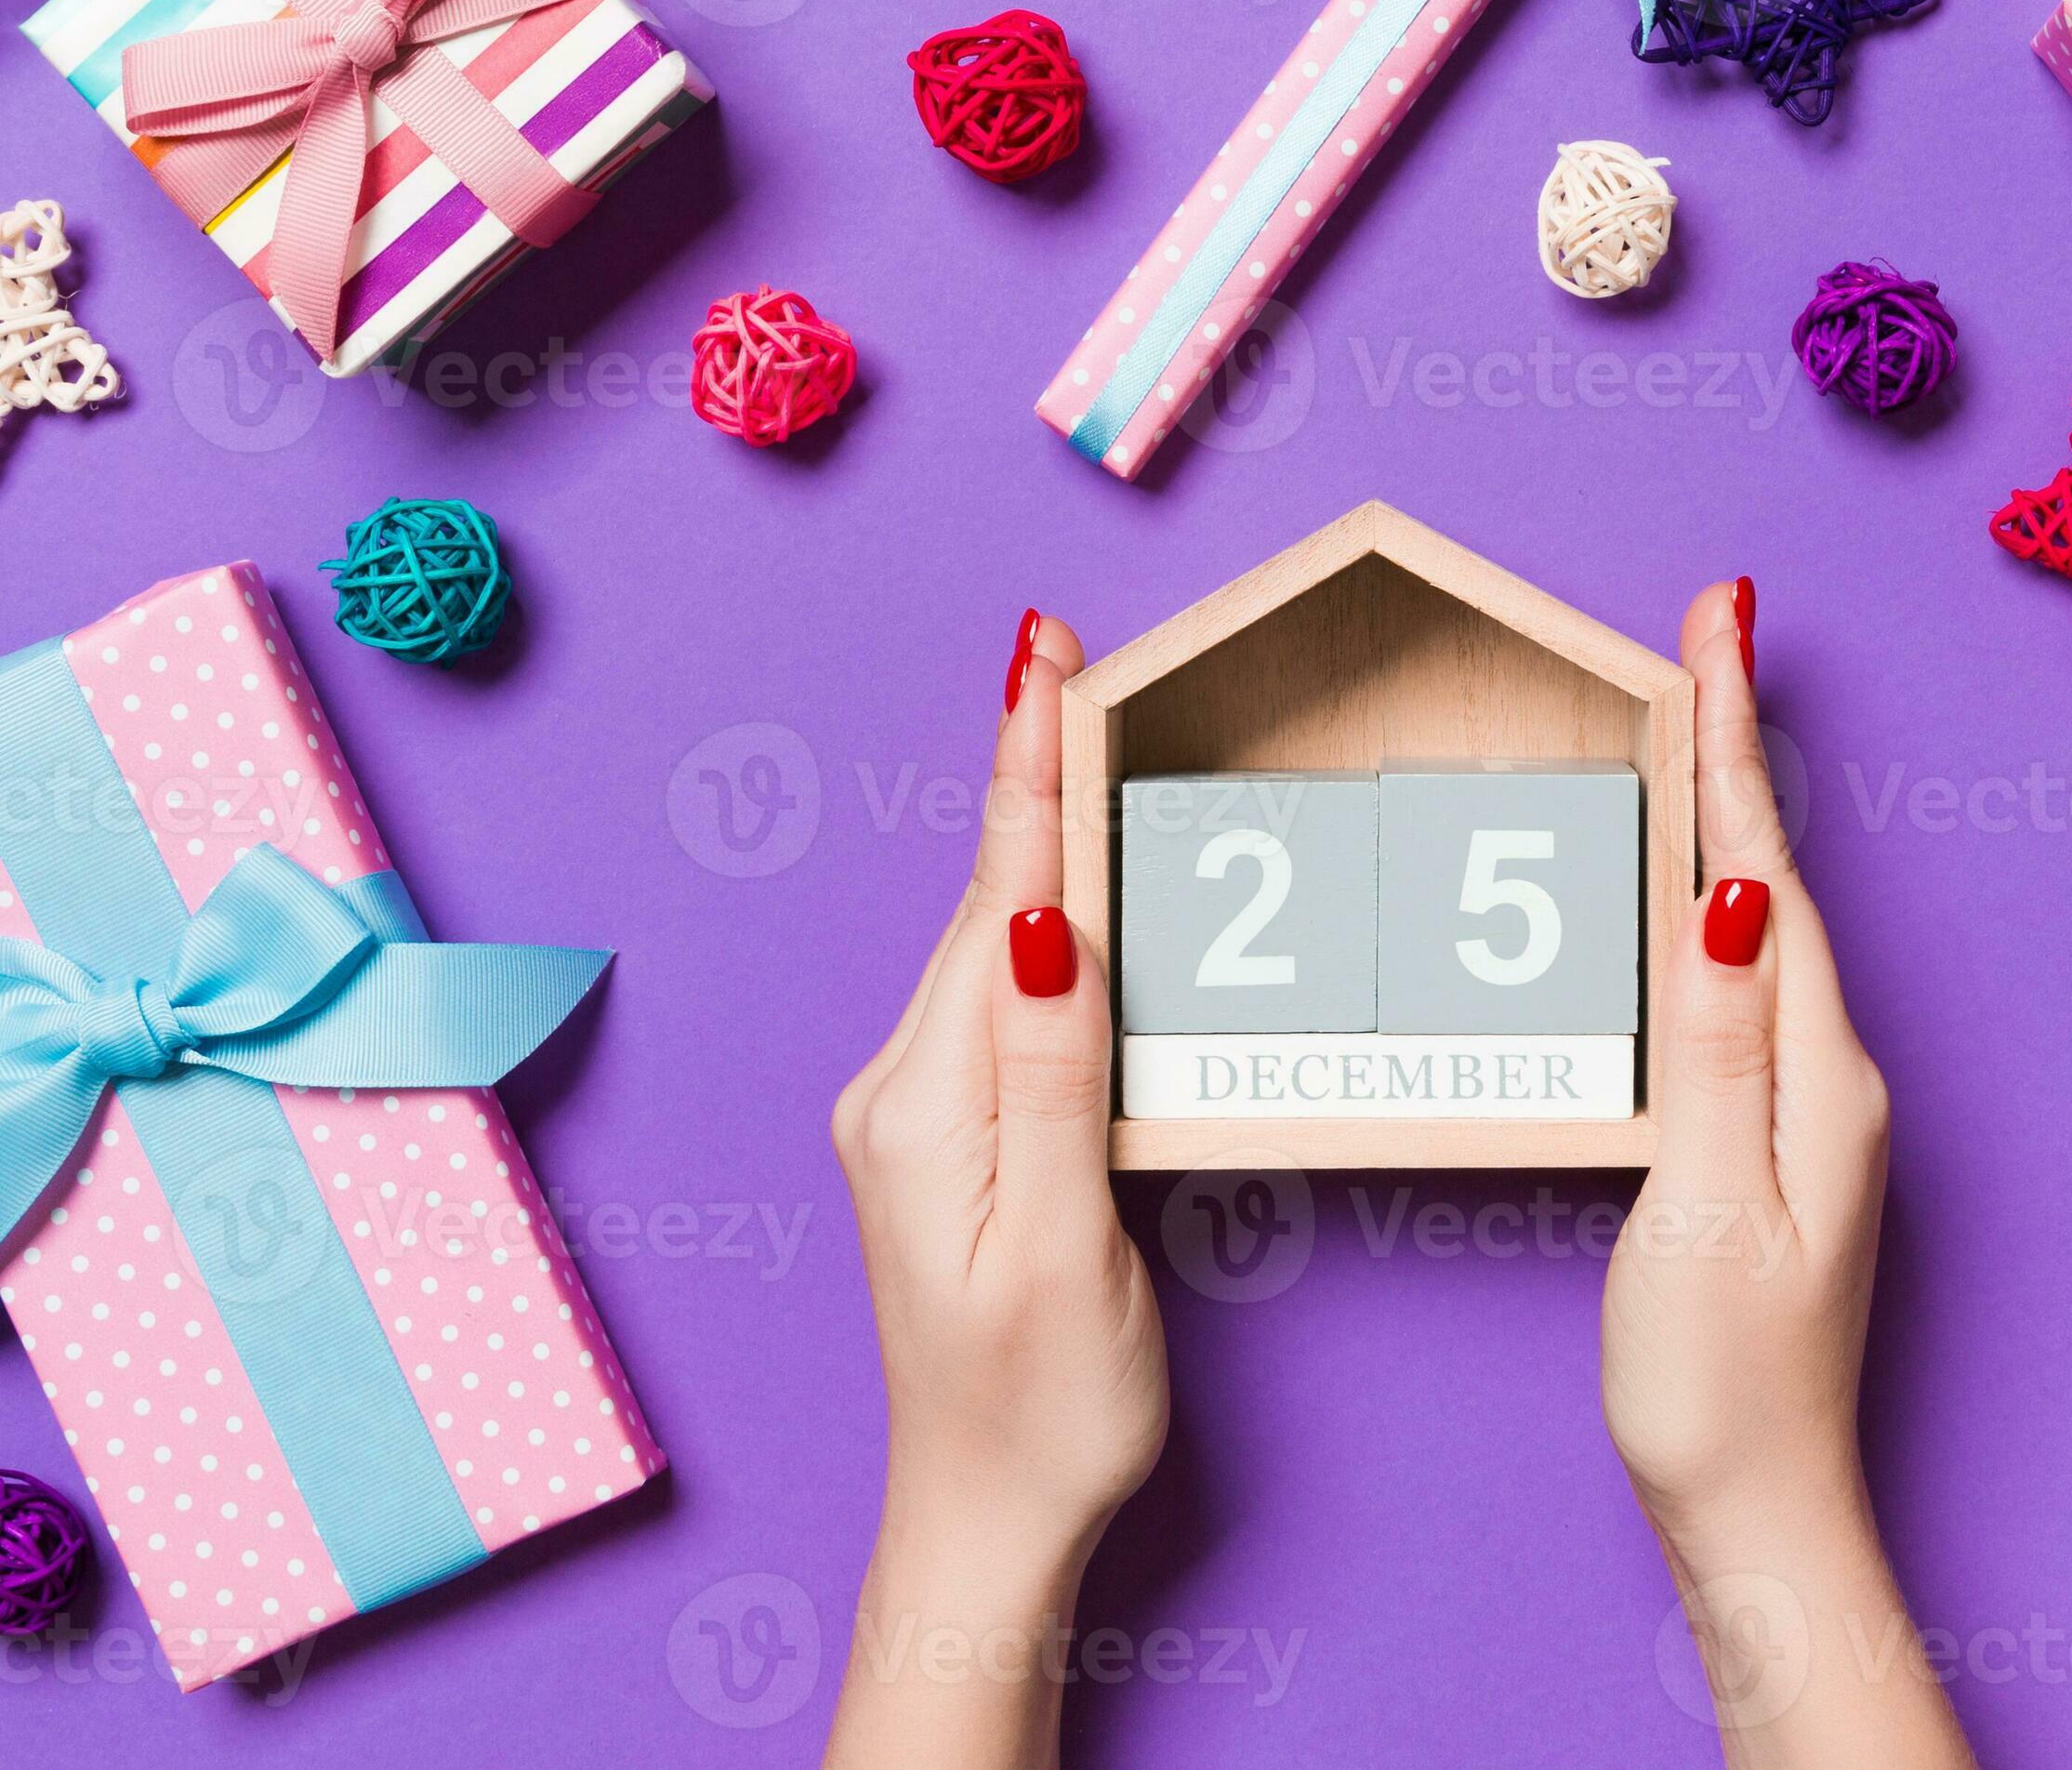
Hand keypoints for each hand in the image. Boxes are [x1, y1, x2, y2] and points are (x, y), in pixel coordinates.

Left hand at [824, 612, 1167, 1769]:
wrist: (986, 1523)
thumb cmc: (1043, 1410)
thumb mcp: (1061, 1245)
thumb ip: (1054, 1075)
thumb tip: (1048, 920)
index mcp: (929, 1104)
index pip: (996, 903)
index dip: (1028, 772)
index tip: (1041, 657)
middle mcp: (904, 1089)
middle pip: (988, 903)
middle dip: (1030, 772)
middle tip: (1060, 648)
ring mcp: (919, 1112)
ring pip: (994, 942)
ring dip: (1035, 835)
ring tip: (1067, 722)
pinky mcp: (949, 1135)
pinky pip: (1000, 995)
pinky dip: (1039, 915)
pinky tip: (1061, 878)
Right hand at [1602, 580, 1969, 1767]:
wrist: (1759, 1514)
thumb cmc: (1720, 1385)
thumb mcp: (1706, 1207)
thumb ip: (1716, 1047)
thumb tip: (1725, 895)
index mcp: (1816, 1072)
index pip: (1761, 869)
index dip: (1730, 739)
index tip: (1721, 621)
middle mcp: (1831, 1073)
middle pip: (1771, 873)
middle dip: (1735, 743)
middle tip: (1713, 627)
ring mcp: (1810, 1106)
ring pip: (1760, 920)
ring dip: (1727, 810)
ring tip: (1698, 713)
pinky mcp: (1777, 1139)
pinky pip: (1746, 980)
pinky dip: (1717, 898)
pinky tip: (1695, 886)